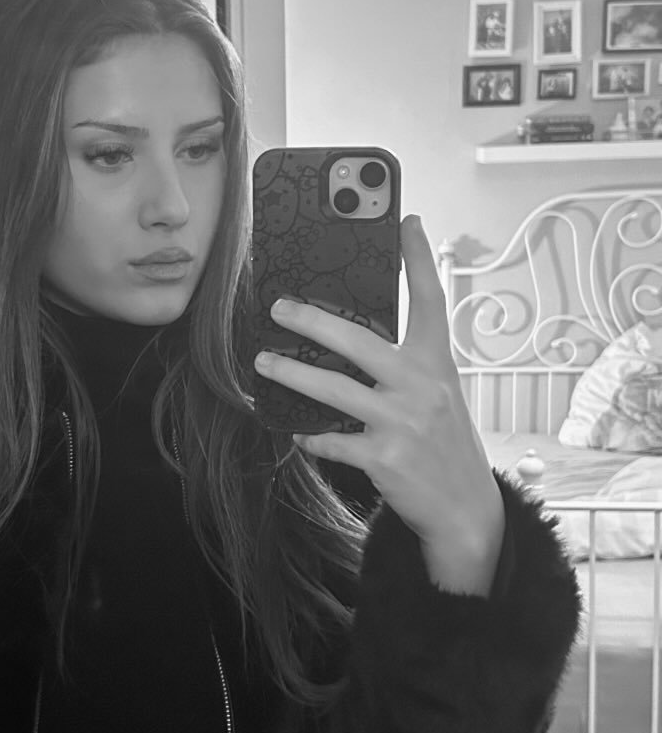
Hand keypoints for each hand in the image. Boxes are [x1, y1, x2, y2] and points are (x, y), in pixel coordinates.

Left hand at [253, 215, 503, 596]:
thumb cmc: (445, 445)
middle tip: (279, 308)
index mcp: (439, 365)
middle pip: (360, 341)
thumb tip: (353, 341)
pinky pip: (332, 440)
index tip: (406, 221)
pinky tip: (297, 431)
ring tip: (263, 364)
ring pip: (334, 390)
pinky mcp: (385, 459)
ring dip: (292, 375)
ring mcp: (403, 423)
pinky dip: (311, 435)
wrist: (467, 511)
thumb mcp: (440, 397)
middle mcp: (423, 387)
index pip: (431, 301)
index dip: (419, 259)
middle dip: (313, 321)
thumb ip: (408, 368)